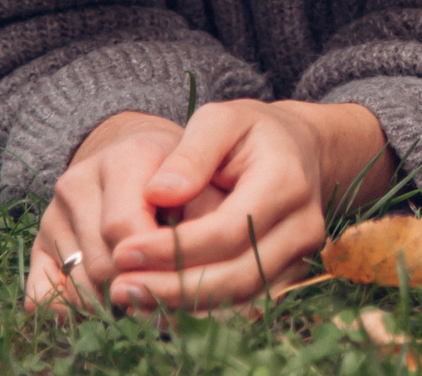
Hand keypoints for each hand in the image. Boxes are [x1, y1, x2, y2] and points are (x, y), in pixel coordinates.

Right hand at [26, 112, 203, 313]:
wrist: (131, 156)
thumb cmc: (178, 176)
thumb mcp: (202, 178)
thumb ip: (208, 211)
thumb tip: (205, 255)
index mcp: (125, 158)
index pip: (127, 229)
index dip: (156, 263)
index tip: (182, 275)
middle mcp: (79, 182)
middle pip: (104, 263)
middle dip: (138, 285)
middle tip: (166, 292)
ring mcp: (53, 212)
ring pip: (79, 285)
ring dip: (112, 302)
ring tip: (142, 292)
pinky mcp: (37, 241)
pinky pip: (39, 296)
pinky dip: (70, 311)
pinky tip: (103, 303)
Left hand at [106, 99, 394, 310]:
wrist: (300, 148)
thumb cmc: (251, 131)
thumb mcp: (220, 119)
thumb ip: (191, 153)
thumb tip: (158, 193)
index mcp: (285, 181)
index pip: (227, 230)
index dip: (174, 248)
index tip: (123, 251)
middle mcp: (302, 224)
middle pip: (236, 274)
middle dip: (173, 286)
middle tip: (119, 287)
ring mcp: (300, 253)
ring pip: (239, 294)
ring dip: (182, 302)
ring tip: (130, 295)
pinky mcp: (289, 271)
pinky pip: (241, 296)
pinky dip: (198, 301)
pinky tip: (157, 295)